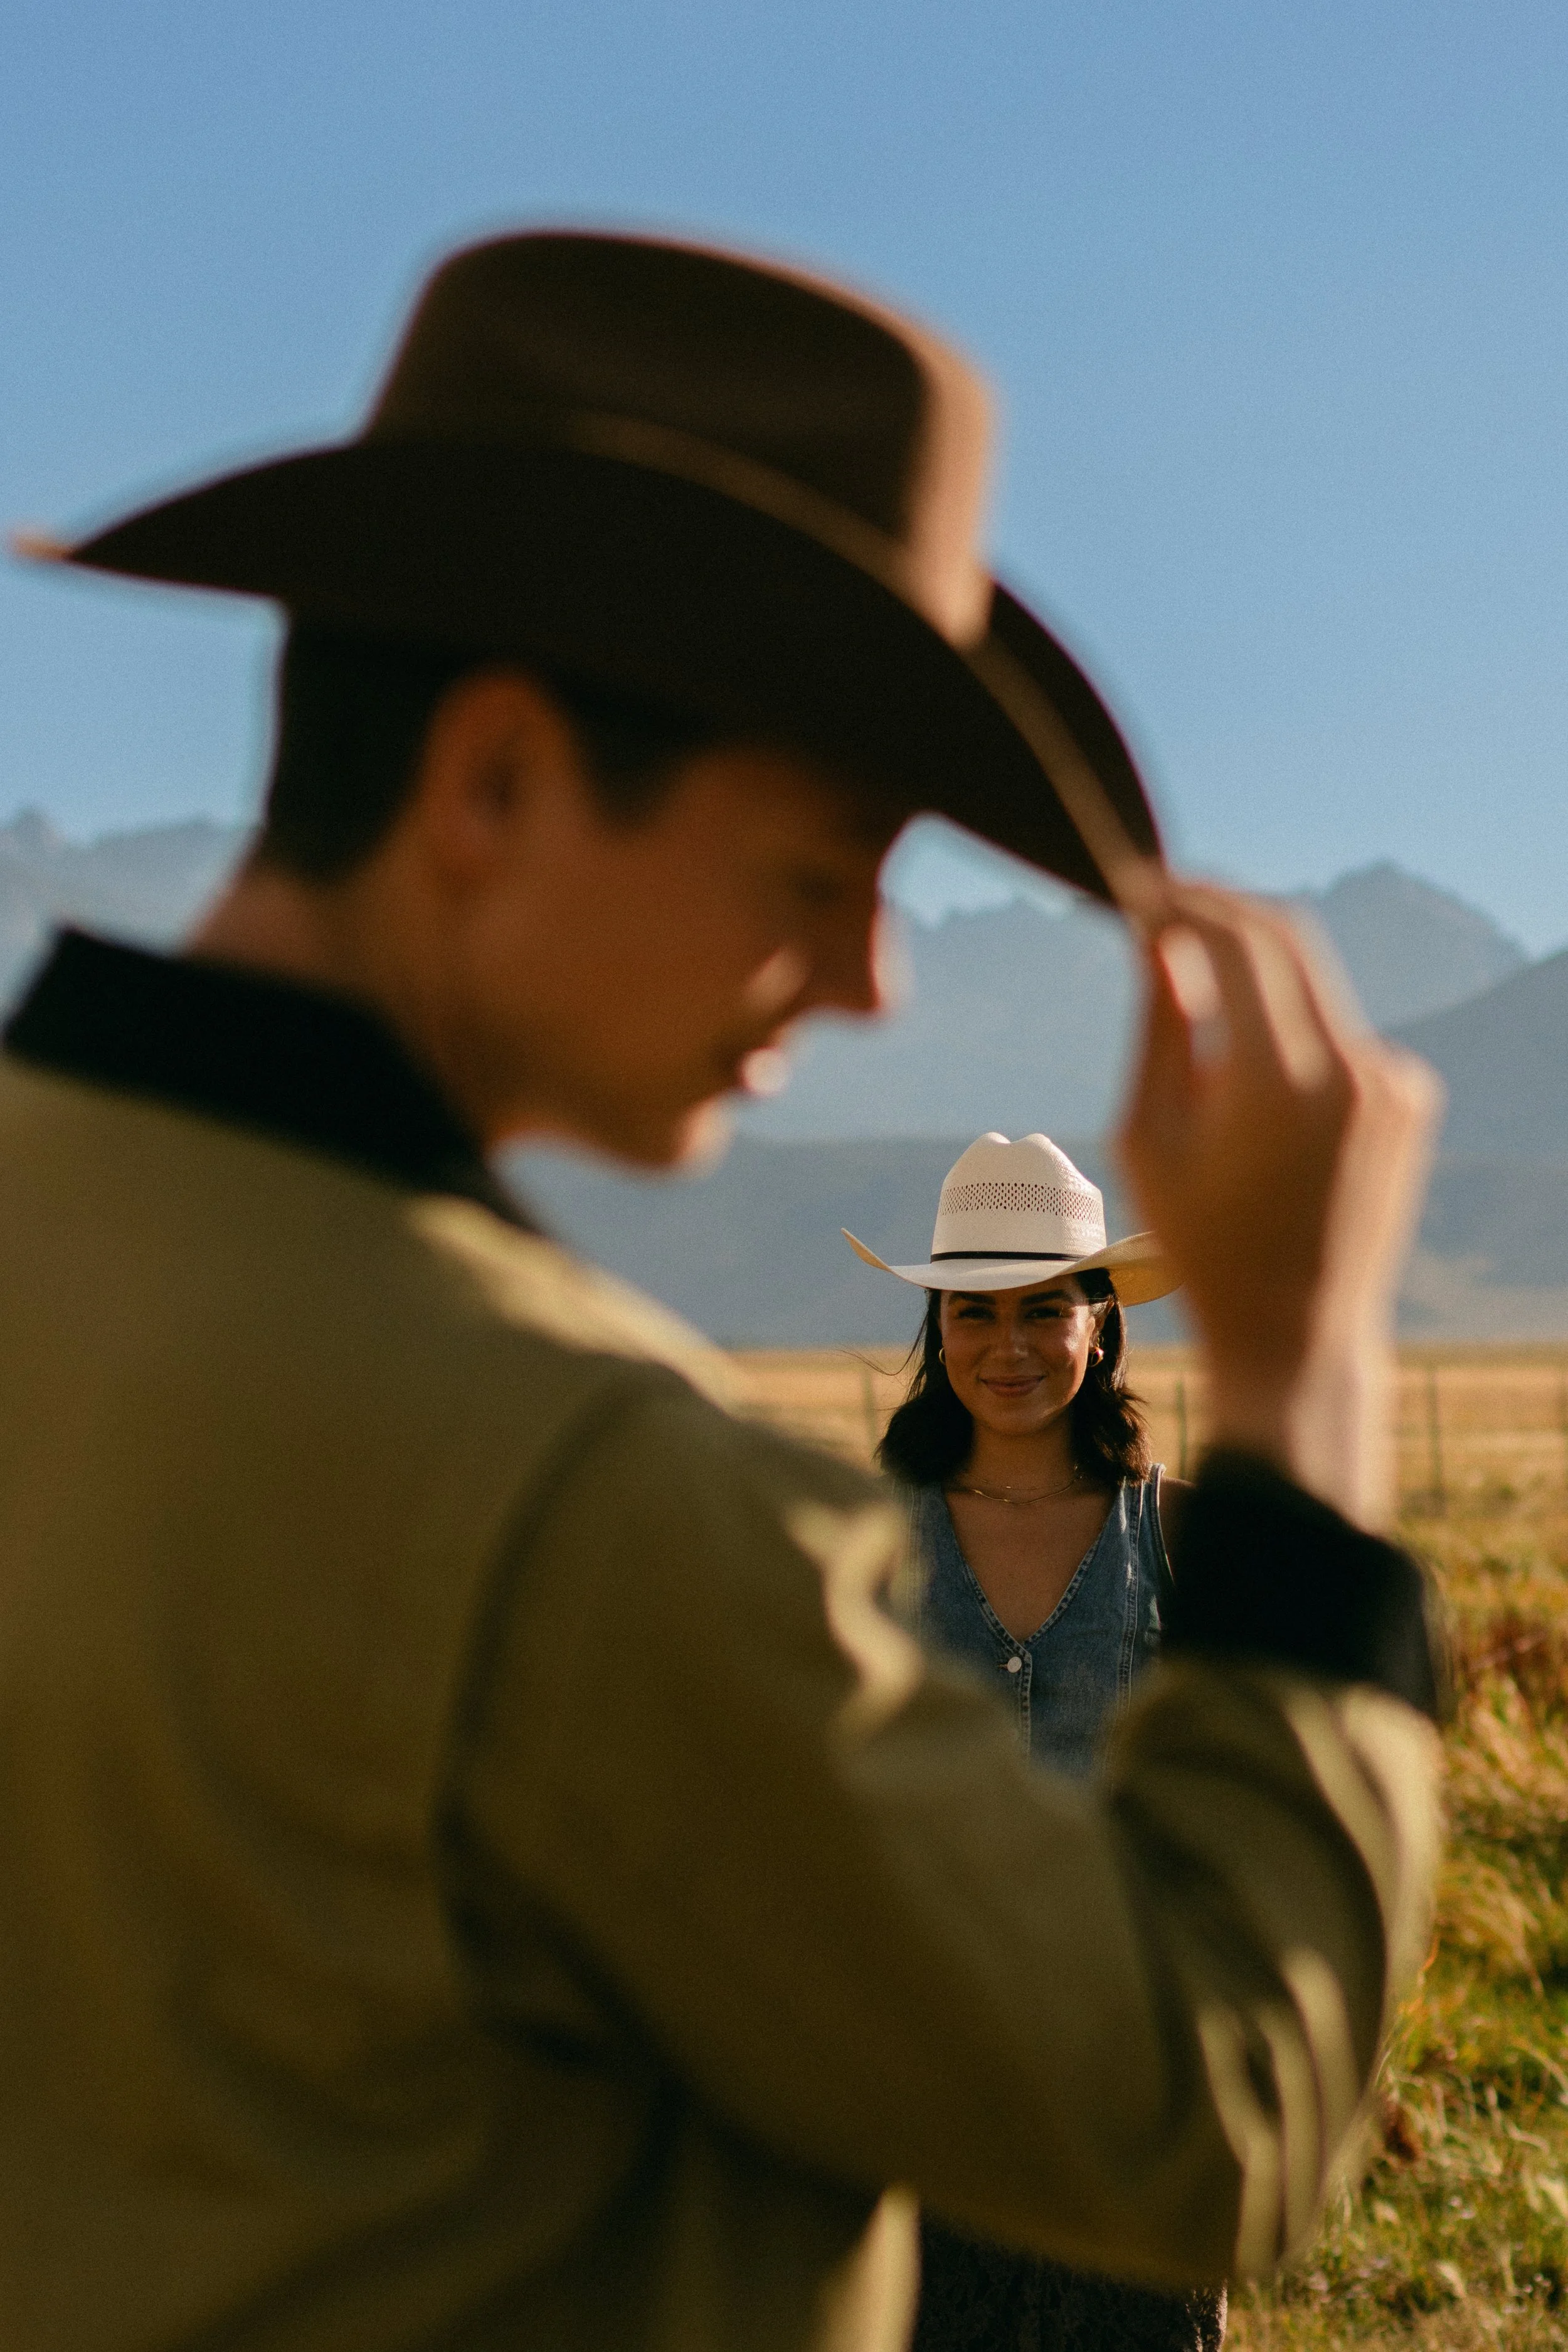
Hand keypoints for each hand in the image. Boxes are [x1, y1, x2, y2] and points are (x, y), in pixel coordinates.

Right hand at [1116, 883, 1442, 1526]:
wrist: (1296, 1330)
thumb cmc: (1200, 1242)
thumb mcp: (1147, 1133)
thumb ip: (1158, 1024)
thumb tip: (1161, 936)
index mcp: (1280, 1079)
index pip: (1240, 937)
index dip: (1186, 899)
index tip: (1141, 889)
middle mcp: (1353, 1067)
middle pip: (1286, 938)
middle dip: (1222, 913)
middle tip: (1164, 906)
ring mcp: (1394, 1080)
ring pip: (1310, 988)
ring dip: (1252, 988)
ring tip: (1201, 1061)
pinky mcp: (1411, 1096)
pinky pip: (1338, 1035)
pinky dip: (1289, 1040)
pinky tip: (1259, 1114)